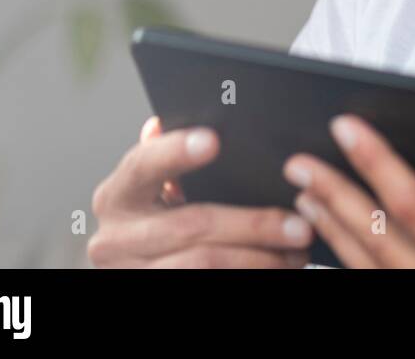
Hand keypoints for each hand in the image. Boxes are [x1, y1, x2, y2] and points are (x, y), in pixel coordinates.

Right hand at [87, 115, 314, 267]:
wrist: (140, 272)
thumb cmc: (161, 222)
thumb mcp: (157, 191)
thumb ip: (169, 159)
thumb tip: (174, 119)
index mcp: (117, 195)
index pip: (143, 165)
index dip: (176, 152)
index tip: (215, 140)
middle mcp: (113, 237)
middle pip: (191, 223)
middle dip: (253, 224)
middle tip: (301, 225)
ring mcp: (130, 273)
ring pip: (203, 263)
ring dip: (259, 259)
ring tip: (298, 252)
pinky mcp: (151, 294)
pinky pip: (204, 284)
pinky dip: (247, 276)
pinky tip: (277, 270)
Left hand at [282, 114, 414, 267]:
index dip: (378, 164)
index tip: (347, 129)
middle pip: (379, 240)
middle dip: (337, 196)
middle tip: (300, 164)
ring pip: (372, 275)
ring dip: (336, 234)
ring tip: (307, 199)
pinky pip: (382, 297)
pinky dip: (353, 271)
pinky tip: (338, 253)